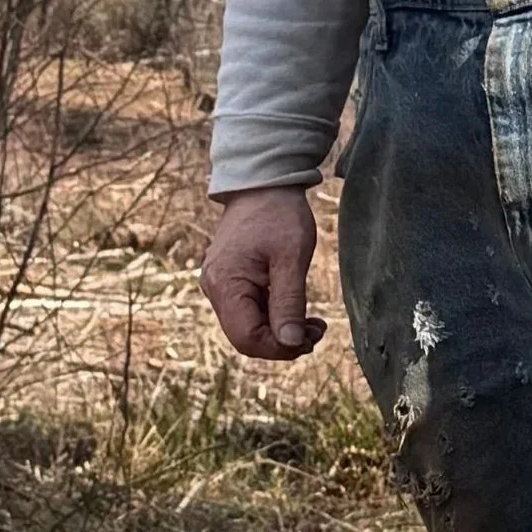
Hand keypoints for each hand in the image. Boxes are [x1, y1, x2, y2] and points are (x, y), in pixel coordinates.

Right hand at [201, 185, 328, 360]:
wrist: (263, 184)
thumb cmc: (279, 214)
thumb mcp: (291, 257)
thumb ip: (289, 302)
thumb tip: (290, 343)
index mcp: (225, 283)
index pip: (247, 338)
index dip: (279, 348)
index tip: (309, 340)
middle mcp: (215, 288)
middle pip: (245, 337)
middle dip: (282, 342)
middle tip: (316, 332)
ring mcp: (220, 285)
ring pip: (248, 327)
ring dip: (279, 332)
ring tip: (311, 324)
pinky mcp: (230, 280)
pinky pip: (248, 311)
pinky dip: (273, 317)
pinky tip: (296, 311)